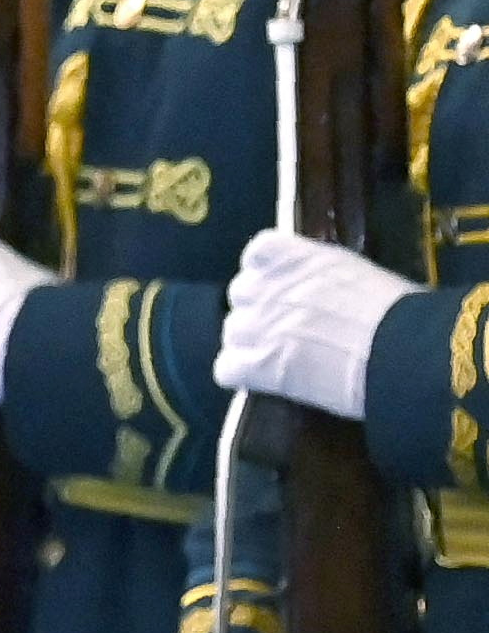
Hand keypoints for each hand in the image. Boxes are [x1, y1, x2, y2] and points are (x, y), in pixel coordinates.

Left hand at [212, 229, 419, 419]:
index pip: (259, 251)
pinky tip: (261, 381)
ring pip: (232, 332)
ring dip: (249, 344)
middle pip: (241, 294)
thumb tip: (331, 295)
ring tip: (277, 359)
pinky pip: (226, 369)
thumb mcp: (365, 279)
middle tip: (285, 329)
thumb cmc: (405, 316)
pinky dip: (241, 375)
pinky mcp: (258, 366)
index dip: (266, 271)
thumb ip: (332, 281)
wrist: (406, 352)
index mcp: (301, 259)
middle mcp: (272, 288)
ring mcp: (260, 326)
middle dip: (259, 310)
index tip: (281, 285)